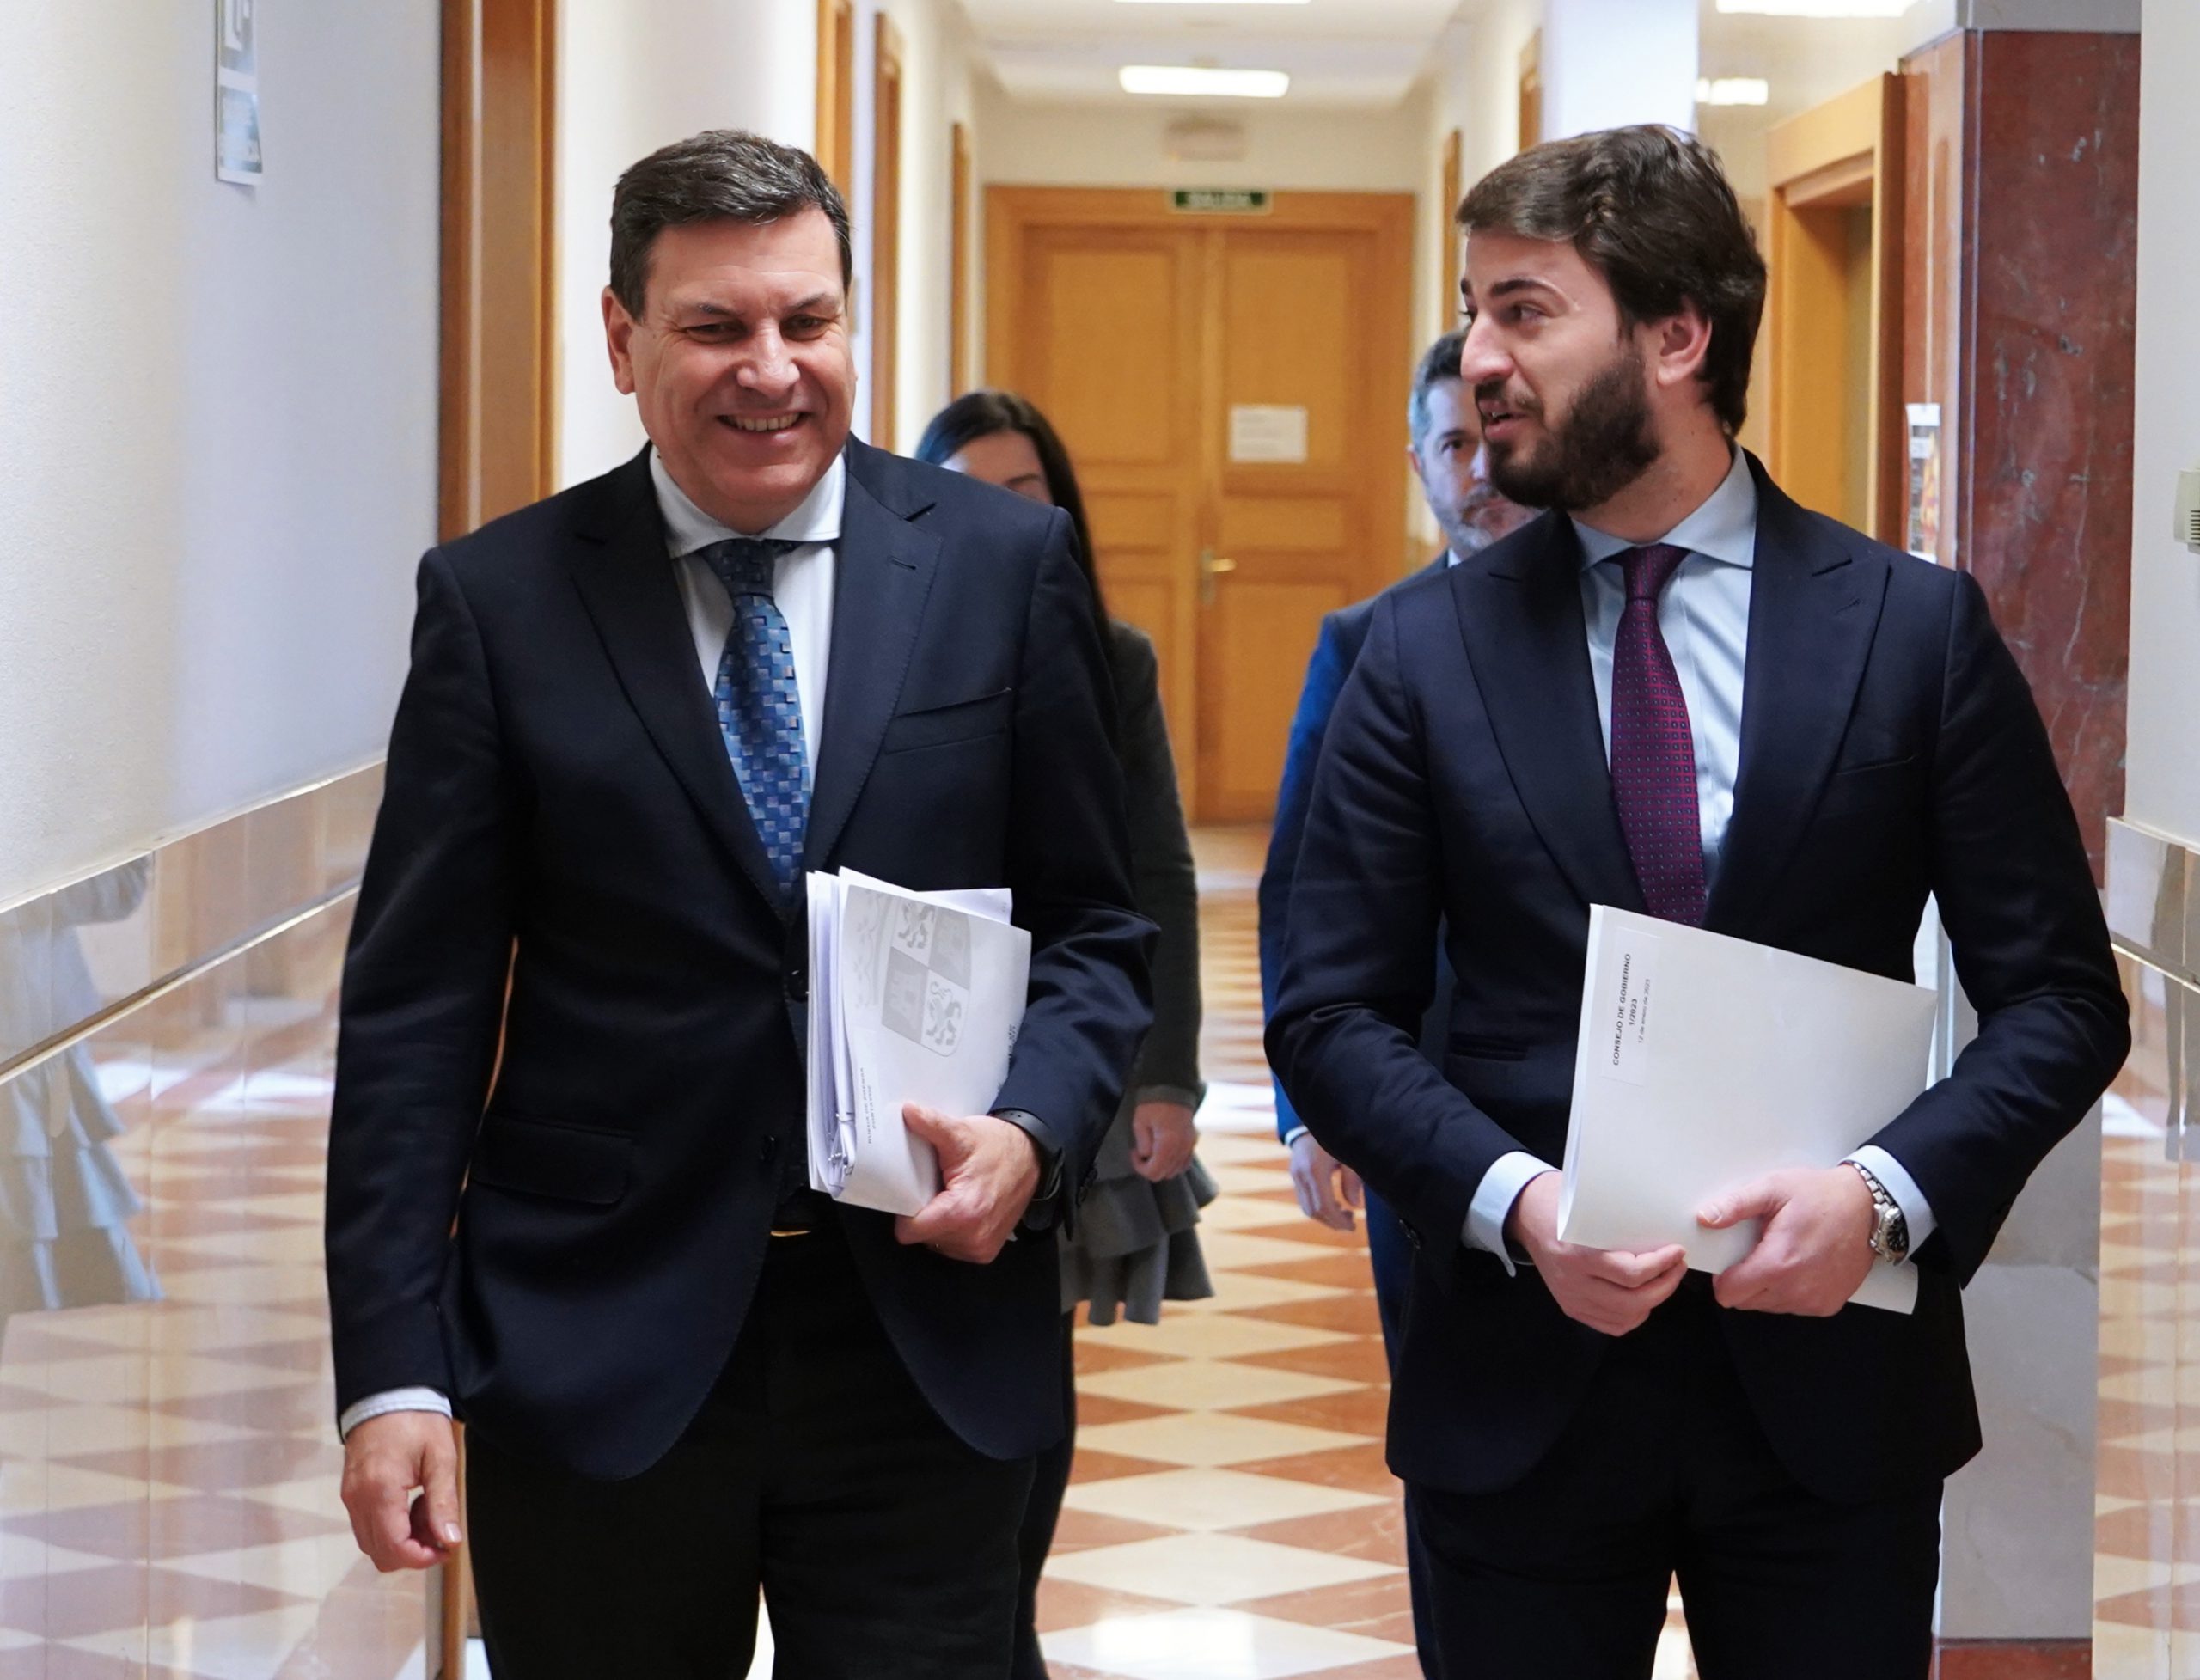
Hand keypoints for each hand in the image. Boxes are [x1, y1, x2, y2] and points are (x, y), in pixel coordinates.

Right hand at [341, 1411, 461, 1571]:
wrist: (388, 1393)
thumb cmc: (417, 1419)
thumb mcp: (440, 1457)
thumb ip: (443, 1502)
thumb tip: (450, 1540)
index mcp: (380, 1490)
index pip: (394, 1548)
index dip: (422, 1558)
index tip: (446, 1547)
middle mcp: (357, 1499)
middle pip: (380, 1553)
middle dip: (413, 1551)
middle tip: (440, 1528)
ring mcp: (350, 1497)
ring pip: (372, 1543)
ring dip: (402, 1540)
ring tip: (428, 1509)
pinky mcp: (350, 1493)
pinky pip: (367, 1526)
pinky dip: (390, 1527)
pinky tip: (412, 1503)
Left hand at [894, 1105, 1041, 1262]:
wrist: (1032, 1157)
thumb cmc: (999, 1148)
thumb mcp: (961, 1133)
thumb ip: (931, 1124)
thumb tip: (908, 1112)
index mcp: (962, 1213)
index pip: (909, 1230)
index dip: (905, 1208)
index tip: (914, 1190)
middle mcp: (972, 1237)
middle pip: (921, 1236)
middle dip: (923, 1213)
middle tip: (936, 1187)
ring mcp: (980, 1248)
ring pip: (935, 1243)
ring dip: (937, 1222)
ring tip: (950, 1196)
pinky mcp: (985, 1251)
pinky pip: (952, 1246)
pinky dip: (952, 1229)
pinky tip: (962, 1207)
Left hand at [1130, 1101, 1197, 1181]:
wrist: (1172, 1088)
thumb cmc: (1153, 1104)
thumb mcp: (1140, 1122)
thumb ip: (1143, 1144)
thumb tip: (1145, 1156)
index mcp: (1167, 1144)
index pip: (1154, 1172)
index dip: (1140, 1168)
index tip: (1134, 1154)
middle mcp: (1181, 1148)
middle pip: (1165, 1174)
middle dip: (1150, 1168)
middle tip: (1141, 1153)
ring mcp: (1189, 1146)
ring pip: (1176, 1171)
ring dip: (1162, 1167)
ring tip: (1153, 1153)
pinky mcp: (1192, 1142)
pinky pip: (1184, 1163)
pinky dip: (1174, 1164)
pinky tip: (1165, 1154)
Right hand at [1289, 1133, 1363, 1230]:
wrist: (1317, 1115)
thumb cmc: (1337, 1135)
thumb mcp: (1349, 1156)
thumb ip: (1352, 1181)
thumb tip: (1355, 1206)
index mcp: (1315, 1170)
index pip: (1324, 1206)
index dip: (1338, 1221)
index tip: (1353, 1226)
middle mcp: (1301, 1174)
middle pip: (1313, 1211)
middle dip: (1332, 1222)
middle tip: (1351, 1223)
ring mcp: (1295, 1173)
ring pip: (1306, 1207)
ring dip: (1325, 1216)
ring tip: (1344, 1213)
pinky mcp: (1294, 1172)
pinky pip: (1303, 1198)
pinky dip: (1318, 1206)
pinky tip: (1333, 1202)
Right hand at [1506, 1171, 1687, 1335]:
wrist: (1526, 1217)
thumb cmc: (1559, 1205)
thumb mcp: (1586, 1206)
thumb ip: (1618, 1223)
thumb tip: (1661, 1231)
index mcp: (1577, 1255)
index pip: (1630, 1274)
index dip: (1661, 1265)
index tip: (1677, 1251)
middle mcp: (1573, 1282)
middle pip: (1633, 1301)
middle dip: (1665, 1286)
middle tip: (1677, 1267)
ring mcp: (1572, 1299)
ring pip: (1626, 1317)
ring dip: (1652, 1301)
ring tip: (1663, 1281)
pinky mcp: (1572, 1307)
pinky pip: (1612, 1325)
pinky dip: (1634, 1315)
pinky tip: (1642, 1298)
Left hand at [1700, 1166, 1875, 1316]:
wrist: (1868, 1208)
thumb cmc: (1823, 1197)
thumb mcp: (1773, 1188)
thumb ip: (1735, 1205)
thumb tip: (1706, 1218)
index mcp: (1779, 1263)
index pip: (1729, 1294)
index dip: (1723, 1277)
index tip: (1731, 1262)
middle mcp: (1798, 1289)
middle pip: (1746, 1302)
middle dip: (1745, 1280)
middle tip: (1761, 1251)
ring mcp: (1815, 1300)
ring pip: (1769, 1305)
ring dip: (1768, 1286)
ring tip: (1784, 1254)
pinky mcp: (1828, 1304)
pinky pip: (1794, 1306)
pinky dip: (1791, 1291)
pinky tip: (1801, 1265)